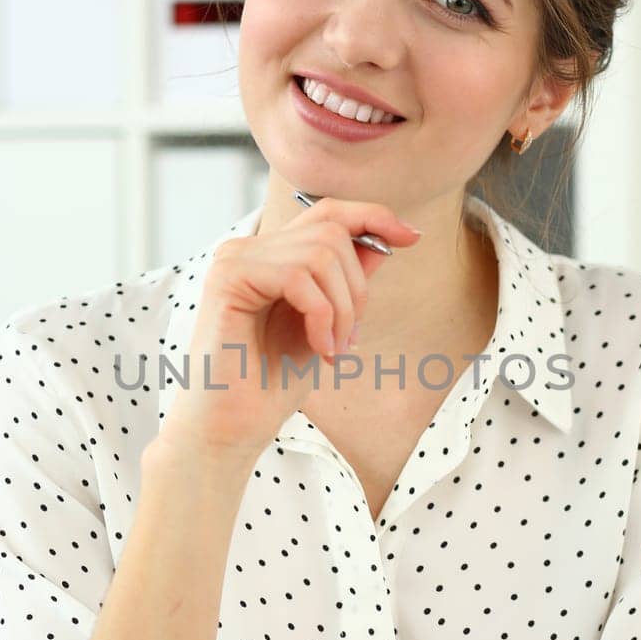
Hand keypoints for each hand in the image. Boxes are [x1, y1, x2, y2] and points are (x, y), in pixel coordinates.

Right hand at [154, 196, 420, 461]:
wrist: (233, 427)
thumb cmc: (273, 383)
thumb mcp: (327, 324)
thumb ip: (345, 282)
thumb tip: (382, 241)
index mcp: (269, 255)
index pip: (327, 212)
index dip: (374, 216)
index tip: (411, 238)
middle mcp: (248, 248)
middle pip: (331, 230)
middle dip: (357, 286)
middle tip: (349, 336)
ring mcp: (235, 259)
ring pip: (321, 253)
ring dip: (342, 307)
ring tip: (333, 349)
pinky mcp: (228, 278)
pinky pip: (298, 276)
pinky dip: (322, 316)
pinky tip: (320, 350)